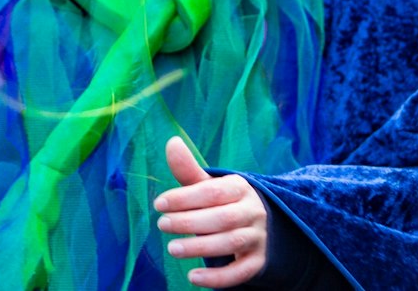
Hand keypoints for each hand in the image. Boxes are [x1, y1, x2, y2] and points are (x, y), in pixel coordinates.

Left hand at [154, 137, 267, 286]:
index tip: (159, 203)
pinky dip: (218, 278)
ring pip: (231, 243)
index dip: (184, 197)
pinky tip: (193, 277)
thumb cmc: (224, 203)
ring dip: (200, 247)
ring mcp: (257, 237)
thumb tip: (171, 141)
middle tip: (162, 224)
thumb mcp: (209, 186)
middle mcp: (252, 211)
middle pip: (222, 218)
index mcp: (240, 188)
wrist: (259, 225)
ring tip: (172, 249)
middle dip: (189, 222)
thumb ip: (189, 170)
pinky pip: (241, 271)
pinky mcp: (257, 262)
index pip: (212, 192)